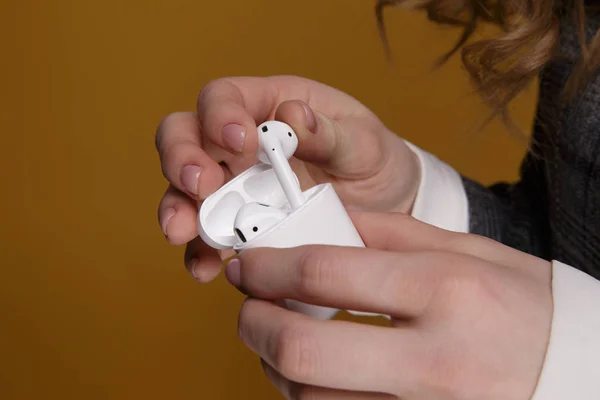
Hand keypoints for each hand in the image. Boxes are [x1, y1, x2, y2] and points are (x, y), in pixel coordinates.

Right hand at [155, 76, 419, 281]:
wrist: (387, 208)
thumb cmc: (372, 160)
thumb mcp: (363, 142)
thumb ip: (329, 132)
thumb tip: (293, 116)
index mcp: (268, 106)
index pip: (223, 96)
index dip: (220, 114)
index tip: (240, 141)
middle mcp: (240, 144)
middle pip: (185, 137)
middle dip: (182, 159)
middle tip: (199, 185)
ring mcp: (235, 185)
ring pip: (185, 190)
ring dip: (178, 210)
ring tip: (183, 233)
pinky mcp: (239, 225)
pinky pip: (207, 238)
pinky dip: (200, 253)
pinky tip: (208, 268)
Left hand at [227, 212, 552, 399]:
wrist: (579, 374)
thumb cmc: (526, 307)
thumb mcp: (468, 250)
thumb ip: (387, 232)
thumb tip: (322, 221)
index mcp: (445, 290)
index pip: (326, 272)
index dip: (269, 264)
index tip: (249, 262)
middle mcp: (432, 359)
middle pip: (302, 350)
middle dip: (254, 324)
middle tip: (250, 305)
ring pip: (309, 398)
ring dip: (276, 364)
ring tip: (279, 335)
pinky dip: (310, 394)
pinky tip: (316, 371)